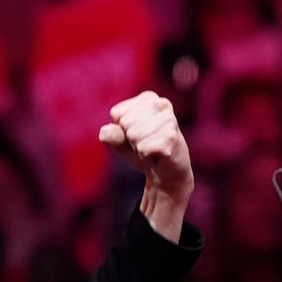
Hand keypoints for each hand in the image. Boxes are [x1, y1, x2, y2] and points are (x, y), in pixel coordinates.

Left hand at [99, 90, 194, 240]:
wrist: (167, 181)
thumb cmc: (143, 157)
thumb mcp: (121, 142)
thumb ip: (111, 134)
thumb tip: (106, 132)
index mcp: (152, 100)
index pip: (119, 111)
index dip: (120, 126)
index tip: (133, 137)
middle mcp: (165, 108)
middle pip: (125, 120)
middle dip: (127, 138)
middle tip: (142, 148)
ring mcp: (172, 125)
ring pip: (135, 133)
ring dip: (137, 148)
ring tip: (150, 153)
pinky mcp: (175, 144)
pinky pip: (148, 145)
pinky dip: (146, 154)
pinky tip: (156, 159)